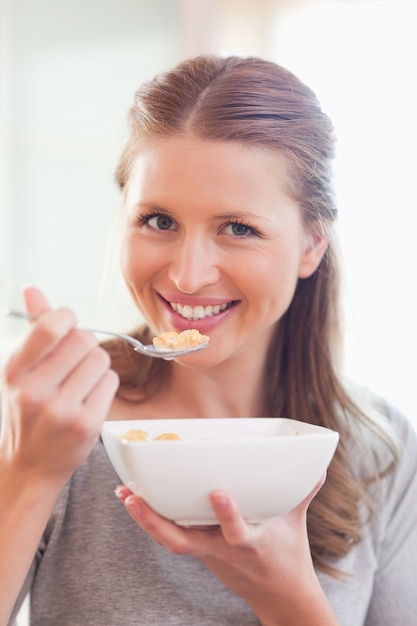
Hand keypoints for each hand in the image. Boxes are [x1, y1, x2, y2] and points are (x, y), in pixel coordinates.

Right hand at [0, 287, 118, 485]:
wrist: (29, 464)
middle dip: (85, 344)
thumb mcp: (20, 370)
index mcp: (14, 371)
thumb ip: (33, 329)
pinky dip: (104, 385)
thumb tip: (32, 289)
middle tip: (76, 359)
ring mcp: (61, 411)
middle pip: (83, 340)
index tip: (66, 327)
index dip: (67, 319)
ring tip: (80, 381)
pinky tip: (88, 398)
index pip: (50, 327)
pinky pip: (110, 382)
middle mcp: (34, 392)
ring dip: (96, 365)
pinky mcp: (86, 425)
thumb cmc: (27, 409)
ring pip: (101, 360)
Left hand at [115, 476, 337, 624]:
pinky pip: (172, 538)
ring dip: (145, 519)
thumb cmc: (287, 555)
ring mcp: (208, 554)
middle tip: (133, 496)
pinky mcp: (201, 552)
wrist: (280, 597)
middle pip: (183, 543)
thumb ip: (302, 490)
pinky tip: (136, 501)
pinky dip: (153, 520)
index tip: (218, 493)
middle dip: (155, 522)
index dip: (227, 515)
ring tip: (125, 494)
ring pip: (170, 541)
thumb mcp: (296, 521)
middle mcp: (223, 551)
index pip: (236, 534)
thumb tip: (317, 463)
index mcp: (250, 544)